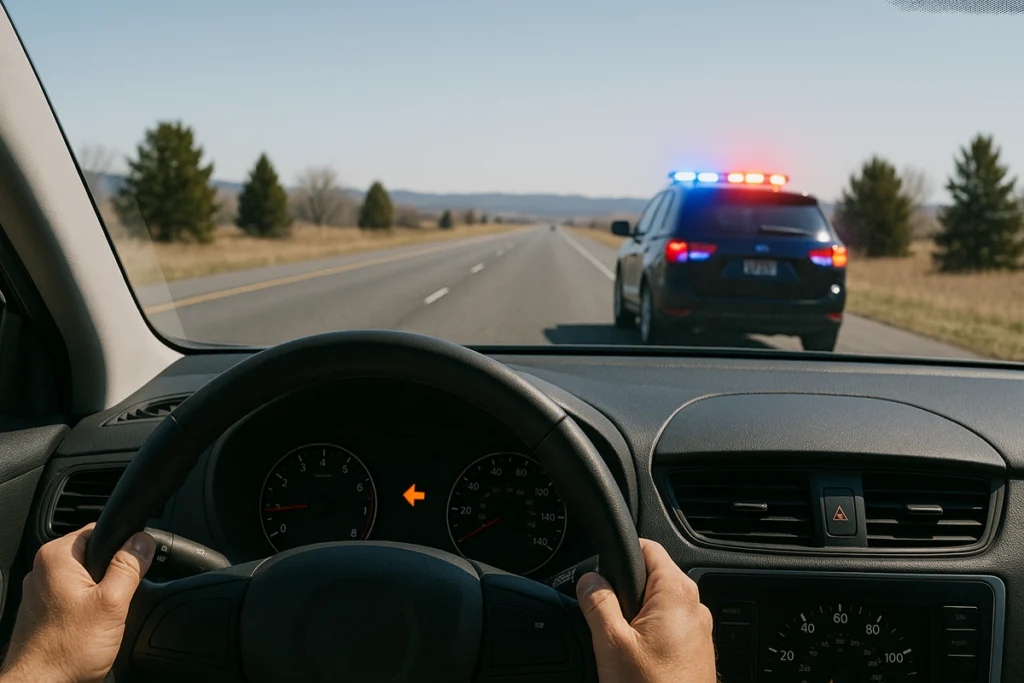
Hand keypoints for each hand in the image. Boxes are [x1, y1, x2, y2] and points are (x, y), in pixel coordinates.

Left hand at [0, 524, 155, 682]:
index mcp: (57, 557)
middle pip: (95, 554)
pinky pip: (76, 596)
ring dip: (102, 593)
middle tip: (117, 600)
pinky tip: (91, 627)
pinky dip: (88, 607)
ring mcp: (42, 592)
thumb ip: (130, 566)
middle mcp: (43, 570)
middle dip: (114, 574)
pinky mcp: (45, 611)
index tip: (132, 568)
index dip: (124, 546)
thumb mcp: (112, 603)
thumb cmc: (66, 652)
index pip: (101, 530)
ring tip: (102, 618)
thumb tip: (143, 541)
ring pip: (87, 578)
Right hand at [576, 539, 715, 682]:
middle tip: (609, 621)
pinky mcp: (696, 651)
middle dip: (626, 592)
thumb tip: (590, 579)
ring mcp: (698, 630)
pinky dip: (649, 636)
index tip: (603, 572)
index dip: (621, 555)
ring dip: (636, 618)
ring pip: (657, 606)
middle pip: (651, 577)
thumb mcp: (611, 643)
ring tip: (623, 647)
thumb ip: (597, 602)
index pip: (649, 548)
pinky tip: (638, 661)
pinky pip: (667, 628)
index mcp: (677, 593)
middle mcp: (695, 606)